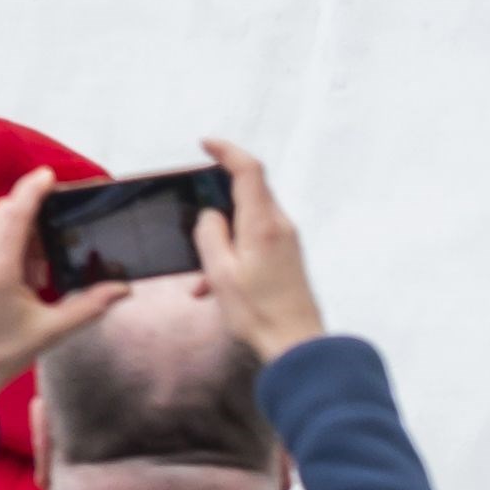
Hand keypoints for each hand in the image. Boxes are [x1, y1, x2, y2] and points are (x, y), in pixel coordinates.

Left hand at [0, 168, 130, 397]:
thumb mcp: (49, 331)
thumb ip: (88, 306)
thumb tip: (120, 290)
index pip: (16, 211)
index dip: (33, 188)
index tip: (47, 175)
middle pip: (3, 214)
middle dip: (29, 215)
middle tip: (52, 239)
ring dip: (15, 233)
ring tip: (35, 272)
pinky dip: (0, 248)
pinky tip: (16, 280)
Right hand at [190, 141, 324, 360]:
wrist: (297, 345)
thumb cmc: (259, 313)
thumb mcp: (220, 274)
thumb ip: (210, 235)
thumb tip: (210, 215)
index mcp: (262, 224)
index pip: (248, 170)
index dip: (227, 151)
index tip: (205, 144)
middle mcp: (279, 226)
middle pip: (248, 193)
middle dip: (217, 202)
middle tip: (192, 216)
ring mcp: (286, 241)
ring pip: (247, 221)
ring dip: (222, 238)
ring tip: (202, 276)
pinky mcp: (287, 257)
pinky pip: (255, 240)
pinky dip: (233, 253)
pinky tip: (215, 287)